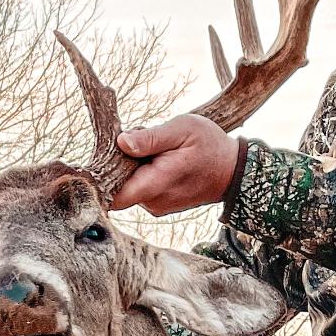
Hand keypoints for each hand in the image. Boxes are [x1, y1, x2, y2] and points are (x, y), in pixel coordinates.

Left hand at [110, 114, 240, 214]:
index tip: (100, 158)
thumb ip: (150, 138)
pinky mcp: (160, 204)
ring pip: (129, 186)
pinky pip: (141, 188)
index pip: (112, 196)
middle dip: (120, 163)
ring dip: (133, 167)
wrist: (235, 170)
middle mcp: (153, 202)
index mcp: (156, 184)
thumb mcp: (182, 130)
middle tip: (138, 141)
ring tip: (156, 149)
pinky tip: (161, 159)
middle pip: (118, 186)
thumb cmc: (211, 146)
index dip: (100, 179)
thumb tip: (121, 143)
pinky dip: (144, 173)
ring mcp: (157, 206)